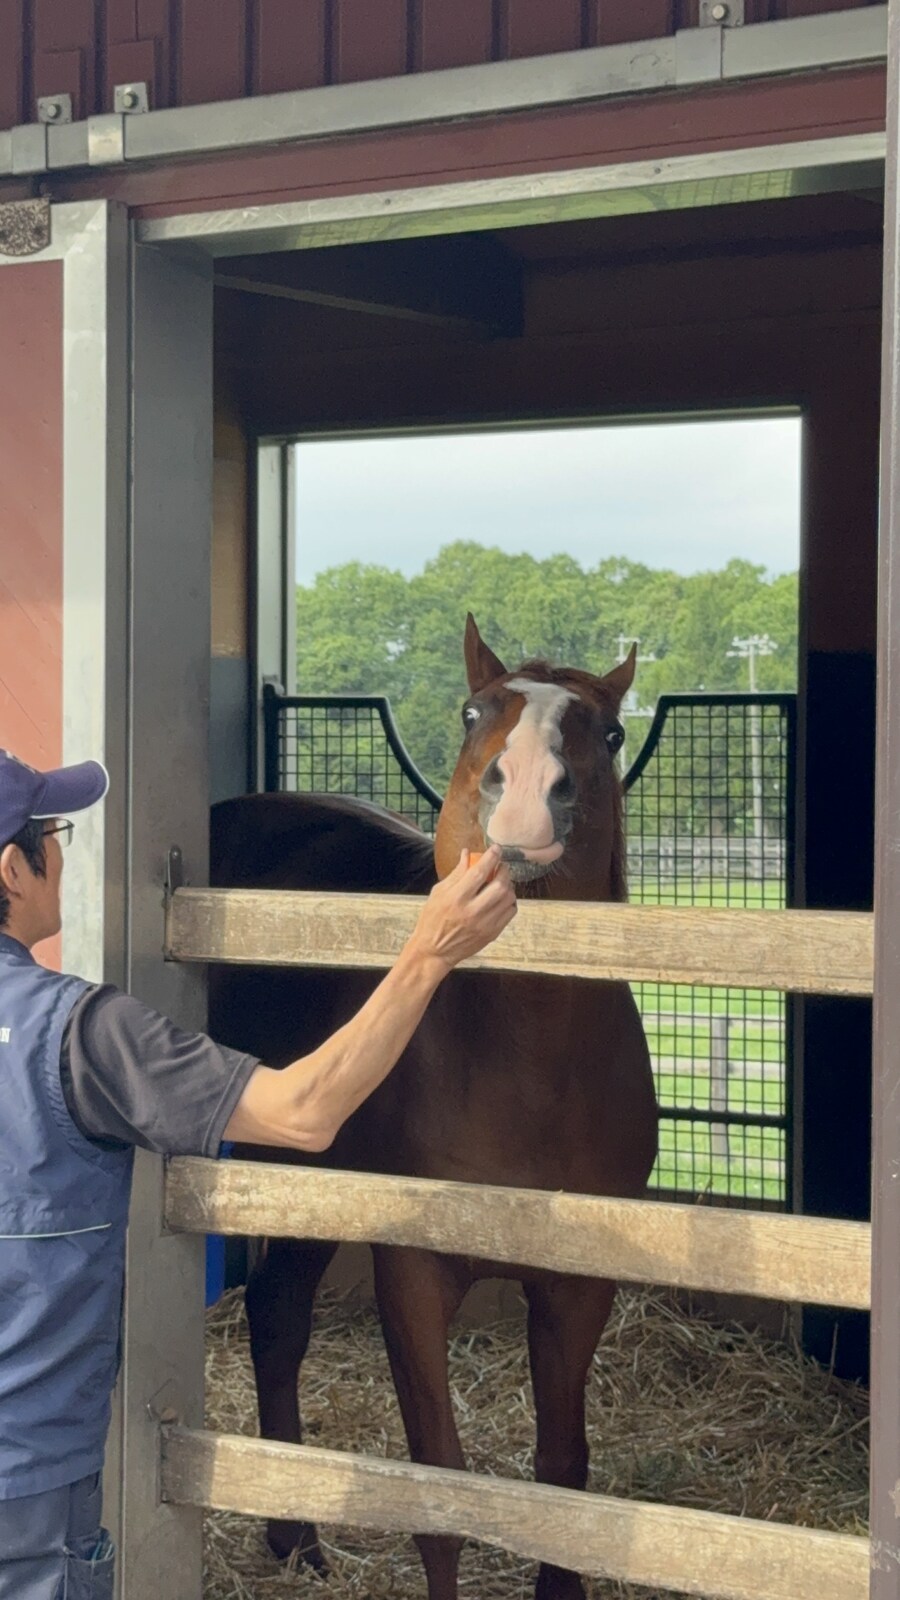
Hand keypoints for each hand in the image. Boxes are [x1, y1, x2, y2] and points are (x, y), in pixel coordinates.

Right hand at [408, 846, 516, 974]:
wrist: (434, 951)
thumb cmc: (432, 919)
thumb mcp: (438, 892)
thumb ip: (456, 873)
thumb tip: (468, 854)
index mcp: (456, 899)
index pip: (479, 872)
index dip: (491, 857)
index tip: (496, 848)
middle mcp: (472, 912)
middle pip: (499, 885)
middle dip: (503, 870)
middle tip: (500, 866)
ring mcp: (484, 924)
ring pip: (508, 898)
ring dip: (508, 885)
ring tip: (500, 882)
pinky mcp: (492, 933)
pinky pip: (510, 912)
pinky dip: (510, 901)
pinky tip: (501, 898)